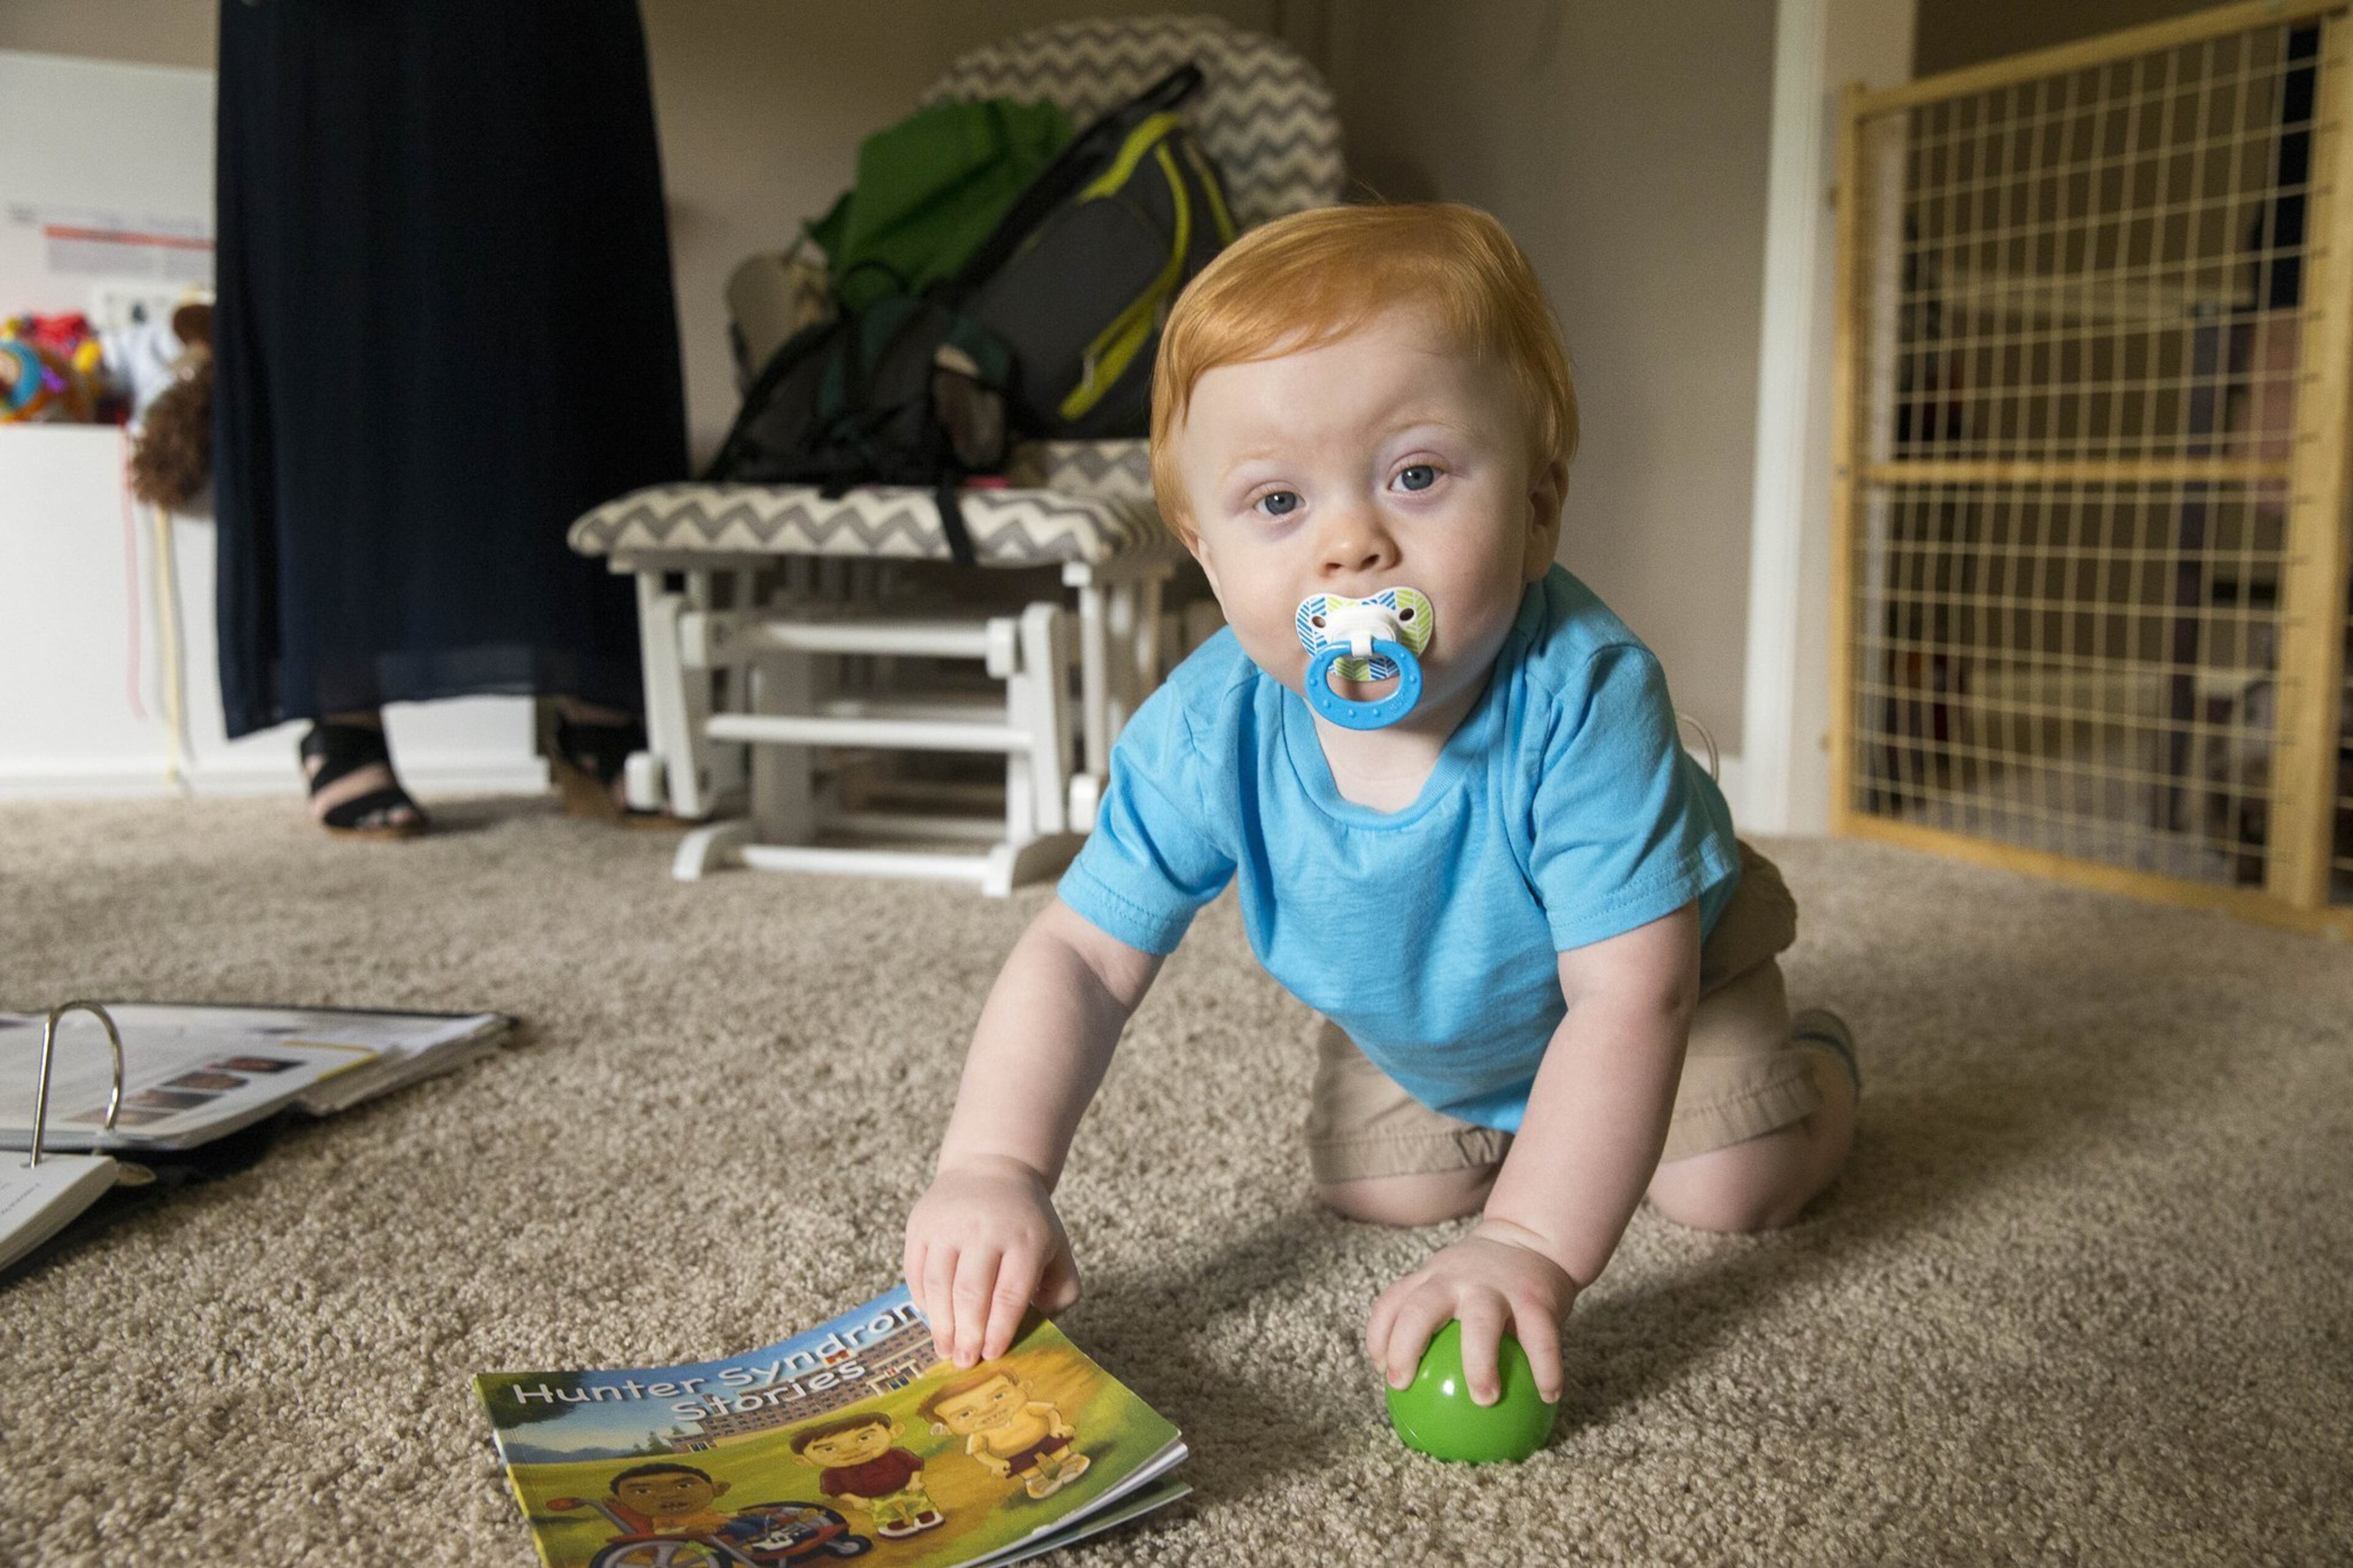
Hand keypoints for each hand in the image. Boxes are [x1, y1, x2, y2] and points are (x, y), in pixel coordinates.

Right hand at [904, 1153, 1079, 1365]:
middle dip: (967, 1334)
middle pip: (969, 1292)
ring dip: (940, 1324)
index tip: (993, 1355)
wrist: (992, 1169)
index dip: (999, 1329)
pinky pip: (915, 1271)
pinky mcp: (921, 1224)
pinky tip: (934, 1319)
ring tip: (945, 1349)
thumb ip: (1060, 1290)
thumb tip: (1039, 1327)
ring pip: (937, 1284)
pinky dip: (923, 1300)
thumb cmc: (1028, 1223)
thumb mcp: (1057, 1248)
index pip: (1009, 1293)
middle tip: (964, 1363)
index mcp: (1024, 1237)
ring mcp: (947, 1224)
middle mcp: (984, 1228)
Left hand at [1364, 1219, 1577, 1404]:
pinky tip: (1549, 1396)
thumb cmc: (1484, 1276)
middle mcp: (1457, 1279)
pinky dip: (1546, 1370)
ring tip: (1484, 1400)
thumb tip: (1413, 1384)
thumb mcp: (1450, 1281)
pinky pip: (1541, 1339)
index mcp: (1433, 1278)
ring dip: (1479, 1364)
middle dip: (1405, 1348)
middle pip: (1420, 1310)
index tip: (1382, 1369)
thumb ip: (1433, 1318)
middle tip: (1404, 1386)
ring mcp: (1496, 1286)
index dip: (1378, 1334)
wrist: (1533, 1238)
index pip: (1393, 1301)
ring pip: (1481, 1323)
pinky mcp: (1535, 1297)